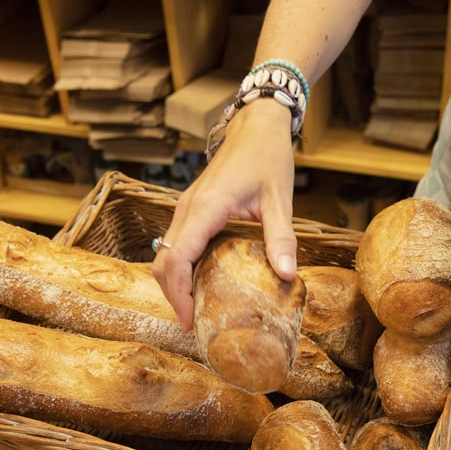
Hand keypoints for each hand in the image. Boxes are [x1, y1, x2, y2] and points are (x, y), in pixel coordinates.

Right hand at [152, 100, 299, 329]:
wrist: (256, 126)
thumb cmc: (267, 157)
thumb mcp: (280, 200)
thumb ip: (281, 238)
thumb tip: (287, 276)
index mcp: (206, 207)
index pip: (177, 257)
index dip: (177, 292)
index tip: (188, 319)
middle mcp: (188, 208)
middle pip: (163, 261)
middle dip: (172, 294)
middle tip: (193, 323)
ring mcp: (185, 207)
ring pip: (165, 252)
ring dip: (175, 282)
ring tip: (197, 309)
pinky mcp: (191, 208)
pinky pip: (176, 243)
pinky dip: (181, 266)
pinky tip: (202, 282)